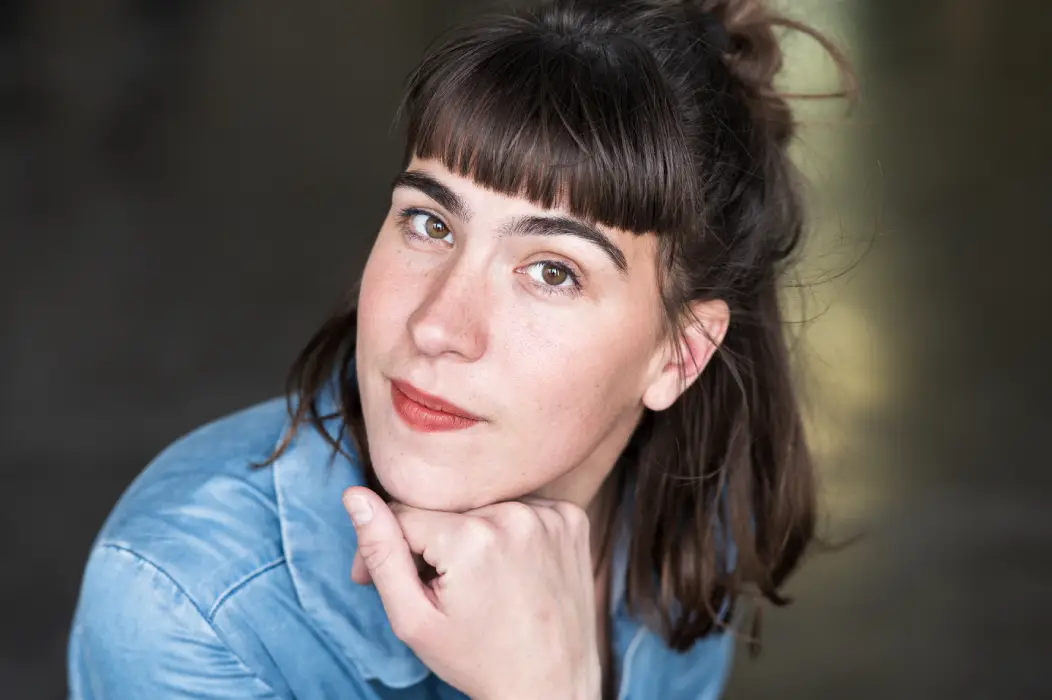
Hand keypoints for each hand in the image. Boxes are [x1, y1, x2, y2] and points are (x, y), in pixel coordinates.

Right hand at [342, 487, 601, 699]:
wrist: (552, 685)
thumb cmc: (477, 659)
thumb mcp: (414, 619)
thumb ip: (382, 553)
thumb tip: (355, 495)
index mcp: (471, 537)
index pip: (404, 514)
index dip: (388, 547)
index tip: (384, 580)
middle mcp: (514, 515)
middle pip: (447, 510)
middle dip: (432, 543)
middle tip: (441, 591)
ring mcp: (549, 515)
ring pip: (484, 506)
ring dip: (473, 535)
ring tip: (482, 584)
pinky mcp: (572, 518)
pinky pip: (523, 508)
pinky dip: (511, 532)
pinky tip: (514, 570)